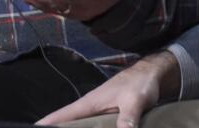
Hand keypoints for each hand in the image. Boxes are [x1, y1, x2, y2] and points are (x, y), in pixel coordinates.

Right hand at [38, 51, 178, 126]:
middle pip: (66, 123)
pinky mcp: (107, 118)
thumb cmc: (140, 84)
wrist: (152, 76)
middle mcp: (89, 110)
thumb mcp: (135, 101)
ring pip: (80, 126)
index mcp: (89, 104)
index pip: (61, 115)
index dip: (46, 123)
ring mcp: (97, 114)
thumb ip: (128, 118)